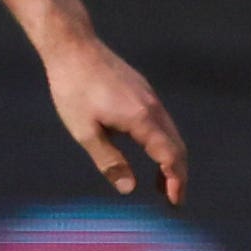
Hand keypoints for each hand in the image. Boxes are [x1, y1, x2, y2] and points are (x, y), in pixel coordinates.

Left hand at [46, 34, 186, 203]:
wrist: (73, 47)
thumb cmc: (73, 89)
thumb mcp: (85, 131)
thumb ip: (109, 161)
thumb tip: (129, 189)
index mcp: (141, 119)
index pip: (170, 156)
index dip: (176, 182)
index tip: (175, 203)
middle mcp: (152, 107)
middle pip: (177, 146)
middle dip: (177, 175)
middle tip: (172, 201)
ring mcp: (149, 96)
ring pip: (171, 134)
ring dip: (169, 160)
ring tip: (158, 184)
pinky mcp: (142, 90)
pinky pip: (161, 122)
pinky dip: (162, 143)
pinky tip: (147, 152)